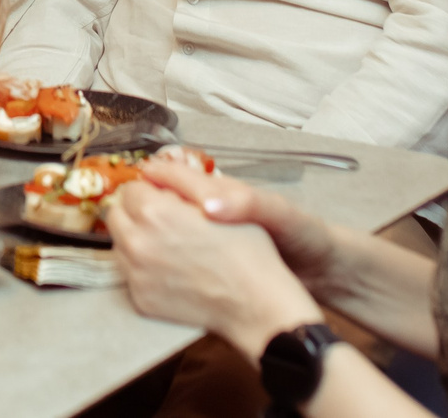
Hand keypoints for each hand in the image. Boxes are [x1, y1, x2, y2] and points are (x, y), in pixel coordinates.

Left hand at [104, 178, 322, 359]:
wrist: (255, 303)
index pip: (131, 188)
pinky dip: (144, 269)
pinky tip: (173, 270)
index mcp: (153, 212)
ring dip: (137, 240)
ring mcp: (136, 276)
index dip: (151, 191)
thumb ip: (179, 177)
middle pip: (117, 215)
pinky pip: (131, 275)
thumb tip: (151, 169)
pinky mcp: (140, 300)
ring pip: (120, 245)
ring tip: (171, 246)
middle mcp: (136, 244)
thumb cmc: (244, 249)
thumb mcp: (216, 199)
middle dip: (137, 213)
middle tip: (167, 221)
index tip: (167, 200)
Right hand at [137, 157, 439, 357]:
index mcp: (226, 190)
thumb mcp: (282, 216)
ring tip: (132, 242)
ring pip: (166, 227)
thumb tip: (207, 205)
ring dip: (149, 232)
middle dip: (141, 203)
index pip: (177, 173)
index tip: (131, 184)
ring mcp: (211, 236)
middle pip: (163, 199)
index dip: (154, 176)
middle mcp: (213, 208)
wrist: (327, 273)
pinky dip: (163, 259)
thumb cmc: (307, 237)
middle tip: (121, 216)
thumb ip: (248, 203)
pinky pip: (178, 257)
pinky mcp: (212, 263)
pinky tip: (157, 269)